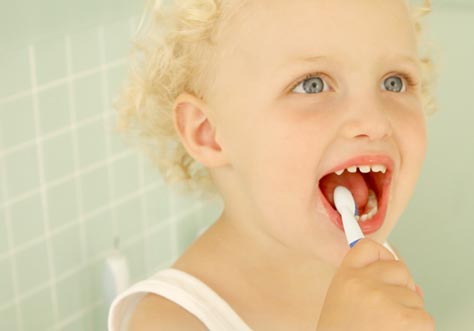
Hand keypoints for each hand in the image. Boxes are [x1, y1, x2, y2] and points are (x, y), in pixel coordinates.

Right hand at [316, 238, 434, 330]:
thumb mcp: (342, 302)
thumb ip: (366, 284)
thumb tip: (410, 284)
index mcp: (345, 277)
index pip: (368, 248)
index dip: (382, 256)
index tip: (385, 264)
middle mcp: (363, 282)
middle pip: (399, 269)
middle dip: (401, 288)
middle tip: (387, 311)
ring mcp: (384, 299)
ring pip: (414, 296)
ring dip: (408, 313)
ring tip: (386, 328)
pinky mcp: (405, 319)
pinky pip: (425, 318)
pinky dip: (417, 330)